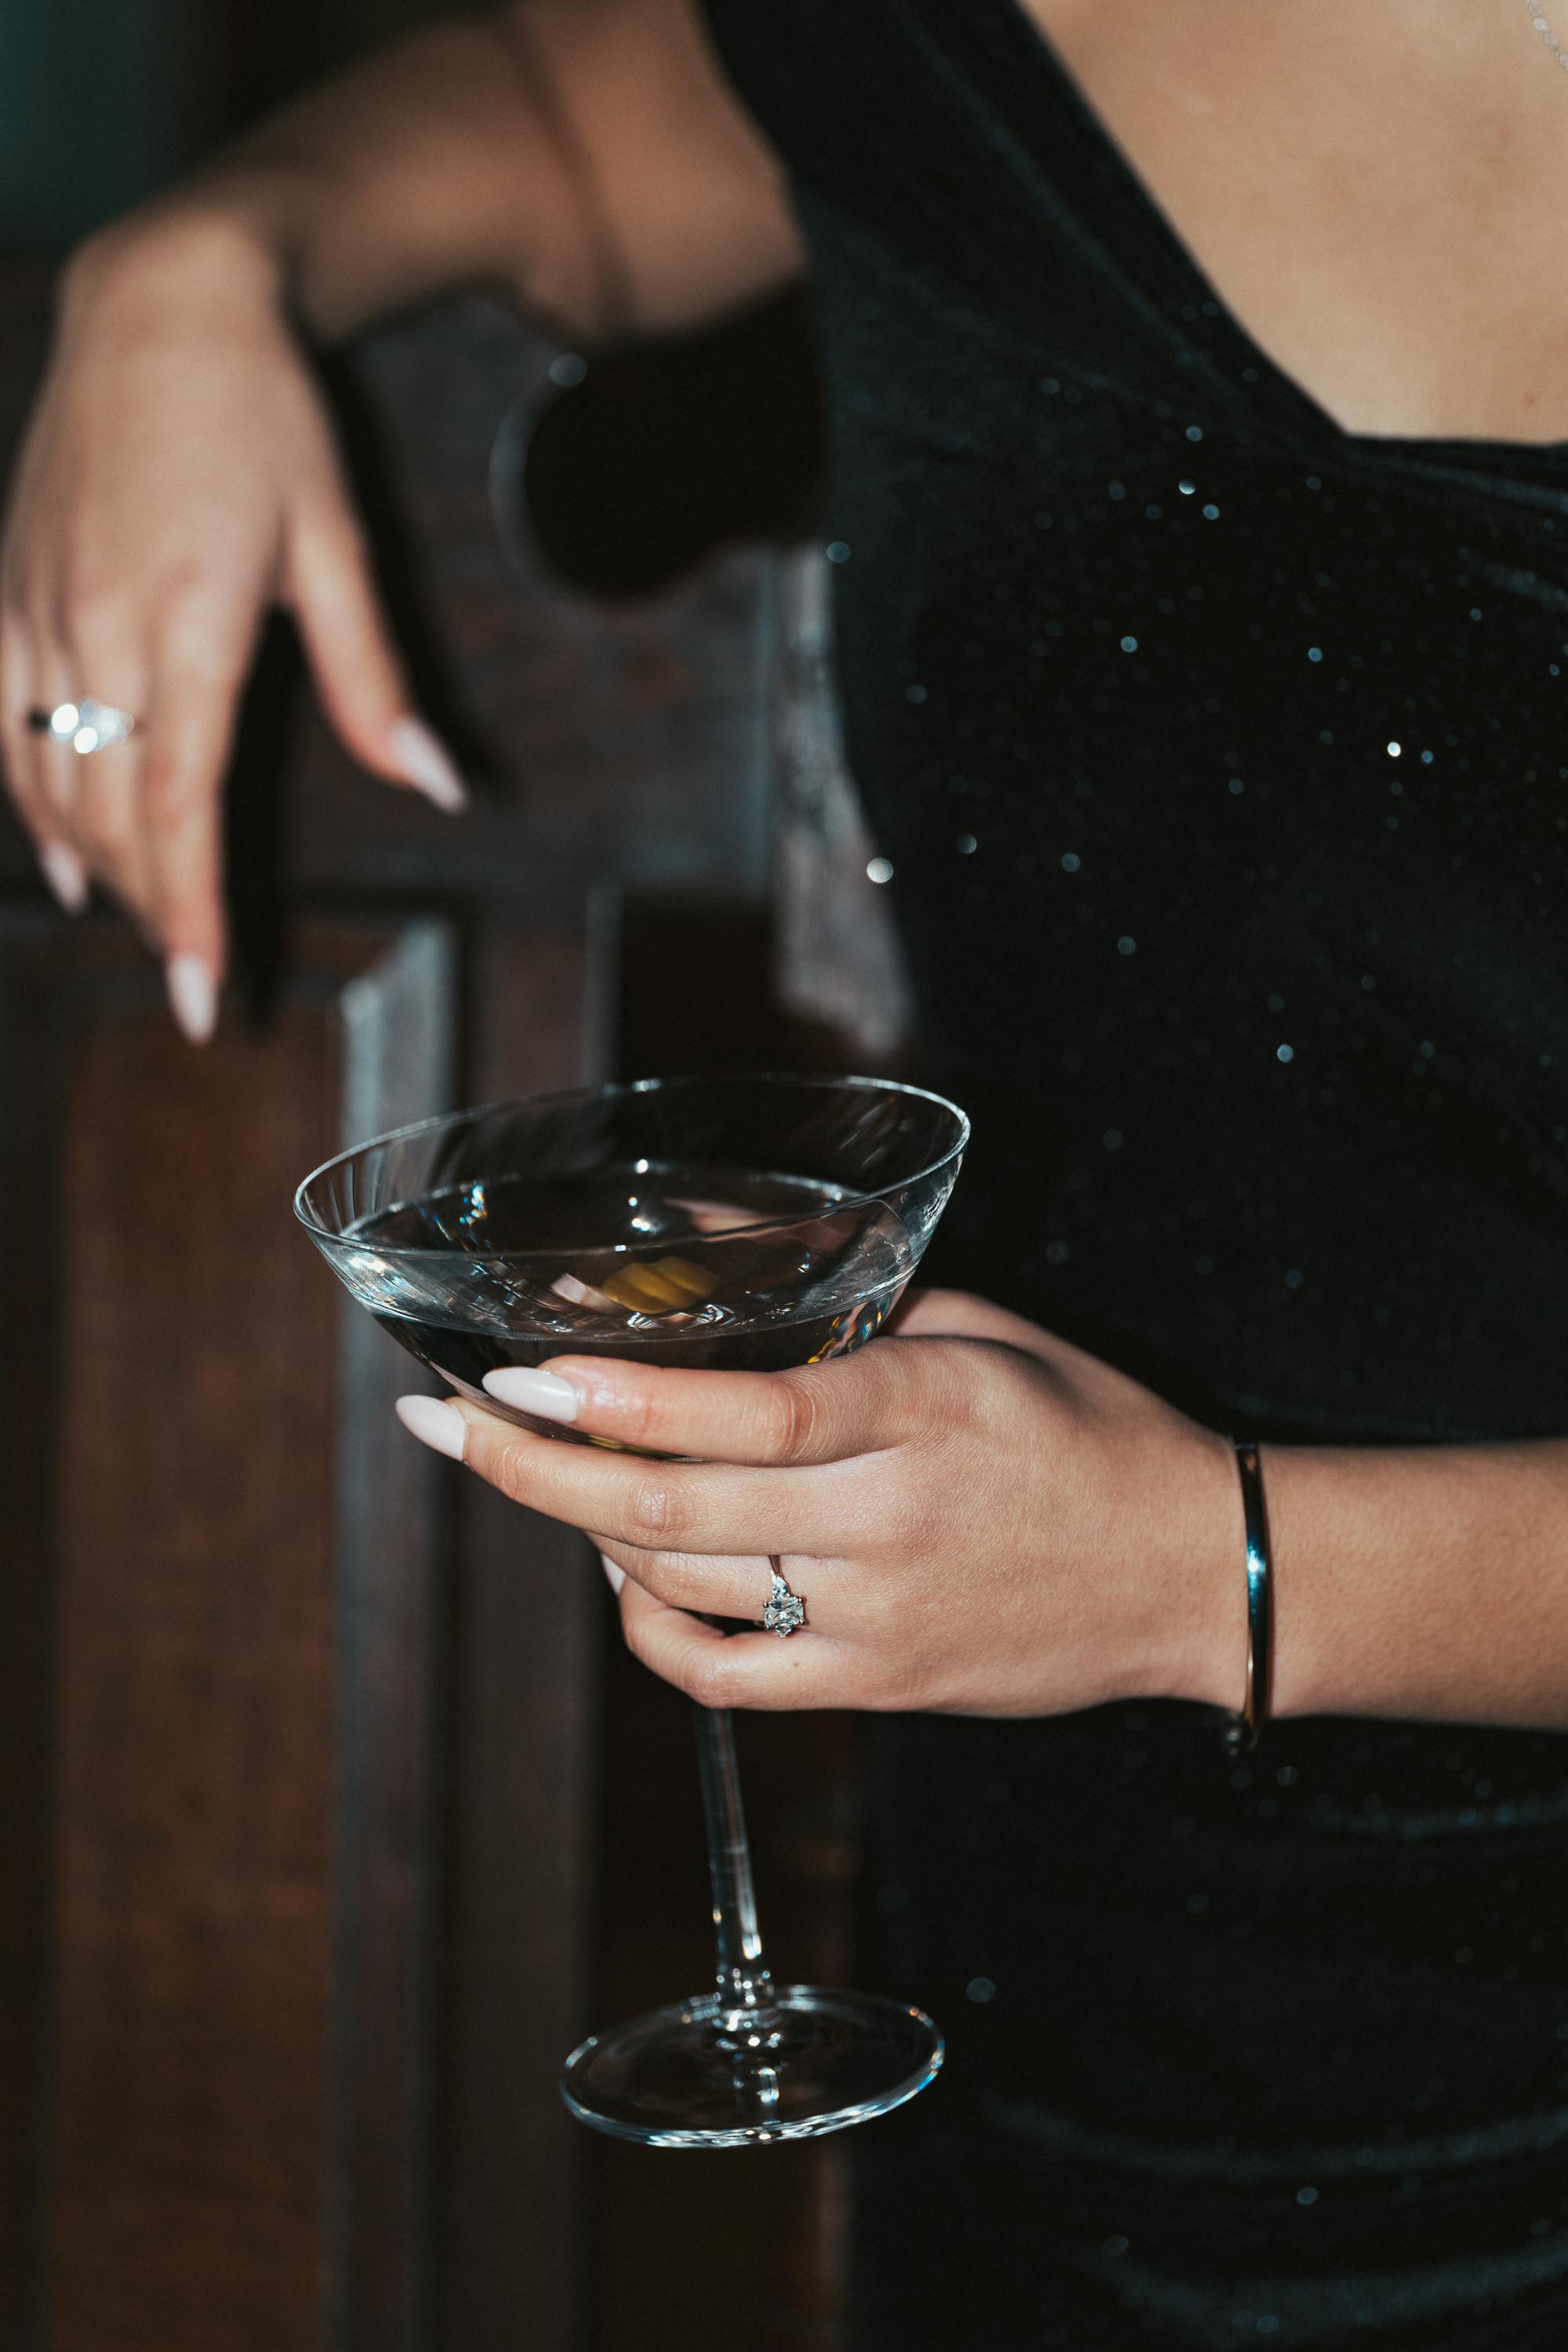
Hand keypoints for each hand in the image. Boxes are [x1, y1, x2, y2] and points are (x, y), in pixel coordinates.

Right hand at [0, 212, 465, 1038]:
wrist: (159, 300)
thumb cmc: (266, 419)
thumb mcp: (338, 548)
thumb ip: (374, 682)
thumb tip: (435, 787)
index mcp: (188, 623)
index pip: (180, 806)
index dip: (188, 911)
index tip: (202, 995)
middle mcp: (98, 627)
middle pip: (114, 812)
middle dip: (150, 910)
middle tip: (190, 983)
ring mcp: (38, 609)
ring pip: (51, 779)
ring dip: (98, 867)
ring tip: (145, 923)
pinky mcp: (7, 591)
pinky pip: (2, 724)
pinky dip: (29, 802)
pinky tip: (61, 855)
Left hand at [395, 1288, 1245, 1716]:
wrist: (1191, 1571)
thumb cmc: (1085, 1427)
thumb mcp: (977, 1327)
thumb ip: (839, 1300)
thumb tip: (691, 1251)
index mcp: (923, 1410)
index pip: (745, 1411)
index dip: (616, 1399)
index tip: (518, 1373)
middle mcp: (890, 1520)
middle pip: (670, 1510)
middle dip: (531, 1468)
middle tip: (447, 1427)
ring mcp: (878, 1617)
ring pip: (679, 1588)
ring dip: (580, 1531)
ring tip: (543, 1473)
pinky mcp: (876, 1685)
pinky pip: (721, 1678)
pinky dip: (647, 1628)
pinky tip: (625, 1575)